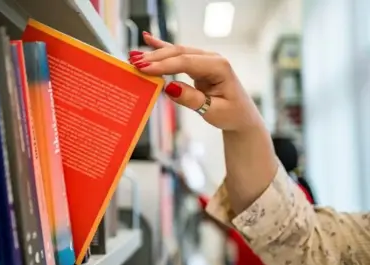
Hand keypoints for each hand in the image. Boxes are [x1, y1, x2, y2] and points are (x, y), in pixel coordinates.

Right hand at [129, 32, 263, 133]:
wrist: (240, 115)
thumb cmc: (231, 114)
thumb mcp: (214, 111)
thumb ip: (192, 99)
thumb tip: (169, 88)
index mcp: (219, 67)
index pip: (186, 62)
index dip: (164, 64)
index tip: (144, 69)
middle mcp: (211, 58)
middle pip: (179, 53)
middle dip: (155, 57)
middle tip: (134, 63)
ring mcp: (204, 59)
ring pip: (176, 52)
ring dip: (154, 53)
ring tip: (134, 56)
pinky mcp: (197, 63)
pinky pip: (178, 54)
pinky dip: (162, 47)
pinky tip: (148, 39)